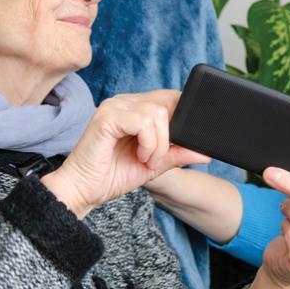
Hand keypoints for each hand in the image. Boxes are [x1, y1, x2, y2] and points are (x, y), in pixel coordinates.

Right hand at [44, 90, 209, 217]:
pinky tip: (139, 156)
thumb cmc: (113, 175)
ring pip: (157, 112)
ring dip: (159, 143)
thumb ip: (178, 154)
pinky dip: (148, 143)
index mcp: (134, 108)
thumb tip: (205, 152)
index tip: (177, 144)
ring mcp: (114, 107)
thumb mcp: (155, 164)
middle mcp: (124, 102)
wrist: (84, 190)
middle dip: (170, 135)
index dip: (180, 118)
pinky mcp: (107, 117)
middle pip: (167, 103)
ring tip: (145, 159)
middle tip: (155, 157)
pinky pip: (143, 121)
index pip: (169, 98)